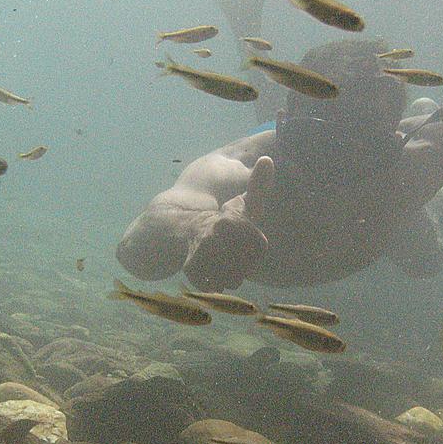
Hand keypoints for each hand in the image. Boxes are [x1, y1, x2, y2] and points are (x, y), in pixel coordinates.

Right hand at [183, 157, 274, 291]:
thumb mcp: (241, 204)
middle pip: (245, 267)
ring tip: (218, 263)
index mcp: (233, 220)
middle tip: (228, 254)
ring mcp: (202, 250)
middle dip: (239, 265)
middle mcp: (218, 233)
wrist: (174, 227)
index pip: (260, 248)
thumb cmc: (219, 220)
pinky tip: (207, 273)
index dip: (252, 249)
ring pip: (229, 279)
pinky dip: (210, 283)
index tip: (240, 239)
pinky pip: (210, 286)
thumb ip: (258, 185)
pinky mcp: (189, 266)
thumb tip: (268, 158)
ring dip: (225, 276)